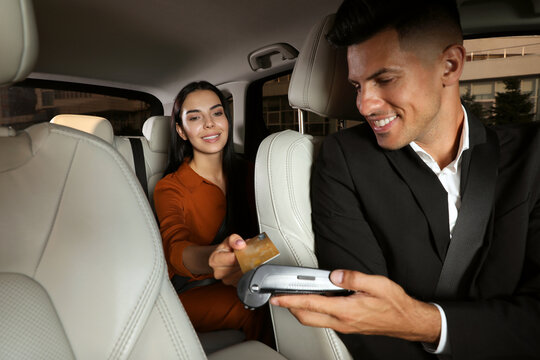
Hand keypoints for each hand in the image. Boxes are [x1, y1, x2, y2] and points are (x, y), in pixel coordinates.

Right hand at [208, 234, 245, 285]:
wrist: (222, 258)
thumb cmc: (225, 249)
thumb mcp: (228, 240)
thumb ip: (234, 239)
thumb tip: (240, 244)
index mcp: (214, 260)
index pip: (231, 259)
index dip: (240, 254)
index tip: (244, 251)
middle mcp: (218, 273)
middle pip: (238, 267)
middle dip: (245, 260)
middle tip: (248, 254)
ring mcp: (227, 280)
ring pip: (243, 274)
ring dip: (248, 266)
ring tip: (247, 260)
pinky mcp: (234, 284)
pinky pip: (246, 279)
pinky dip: (249, 272)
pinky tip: (246, 267)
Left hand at [269, 270, 440, 342]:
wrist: (407, 321)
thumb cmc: (395, 304)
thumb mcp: (377, 284)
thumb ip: (353, 278)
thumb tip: (335, 274)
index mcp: (345, 310)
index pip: (310, 304)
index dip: (290, 300)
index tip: (277, 297)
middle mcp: (342, 321)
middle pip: (306, 317)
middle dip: (290, 307)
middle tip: (279, 297)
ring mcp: (344, 326)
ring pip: (314, 321)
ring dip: (301, 310)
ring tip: (294, 297)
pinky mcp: (348, 326)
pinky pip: (324, 320)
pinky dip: (313, 312)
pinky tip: (316, 301)